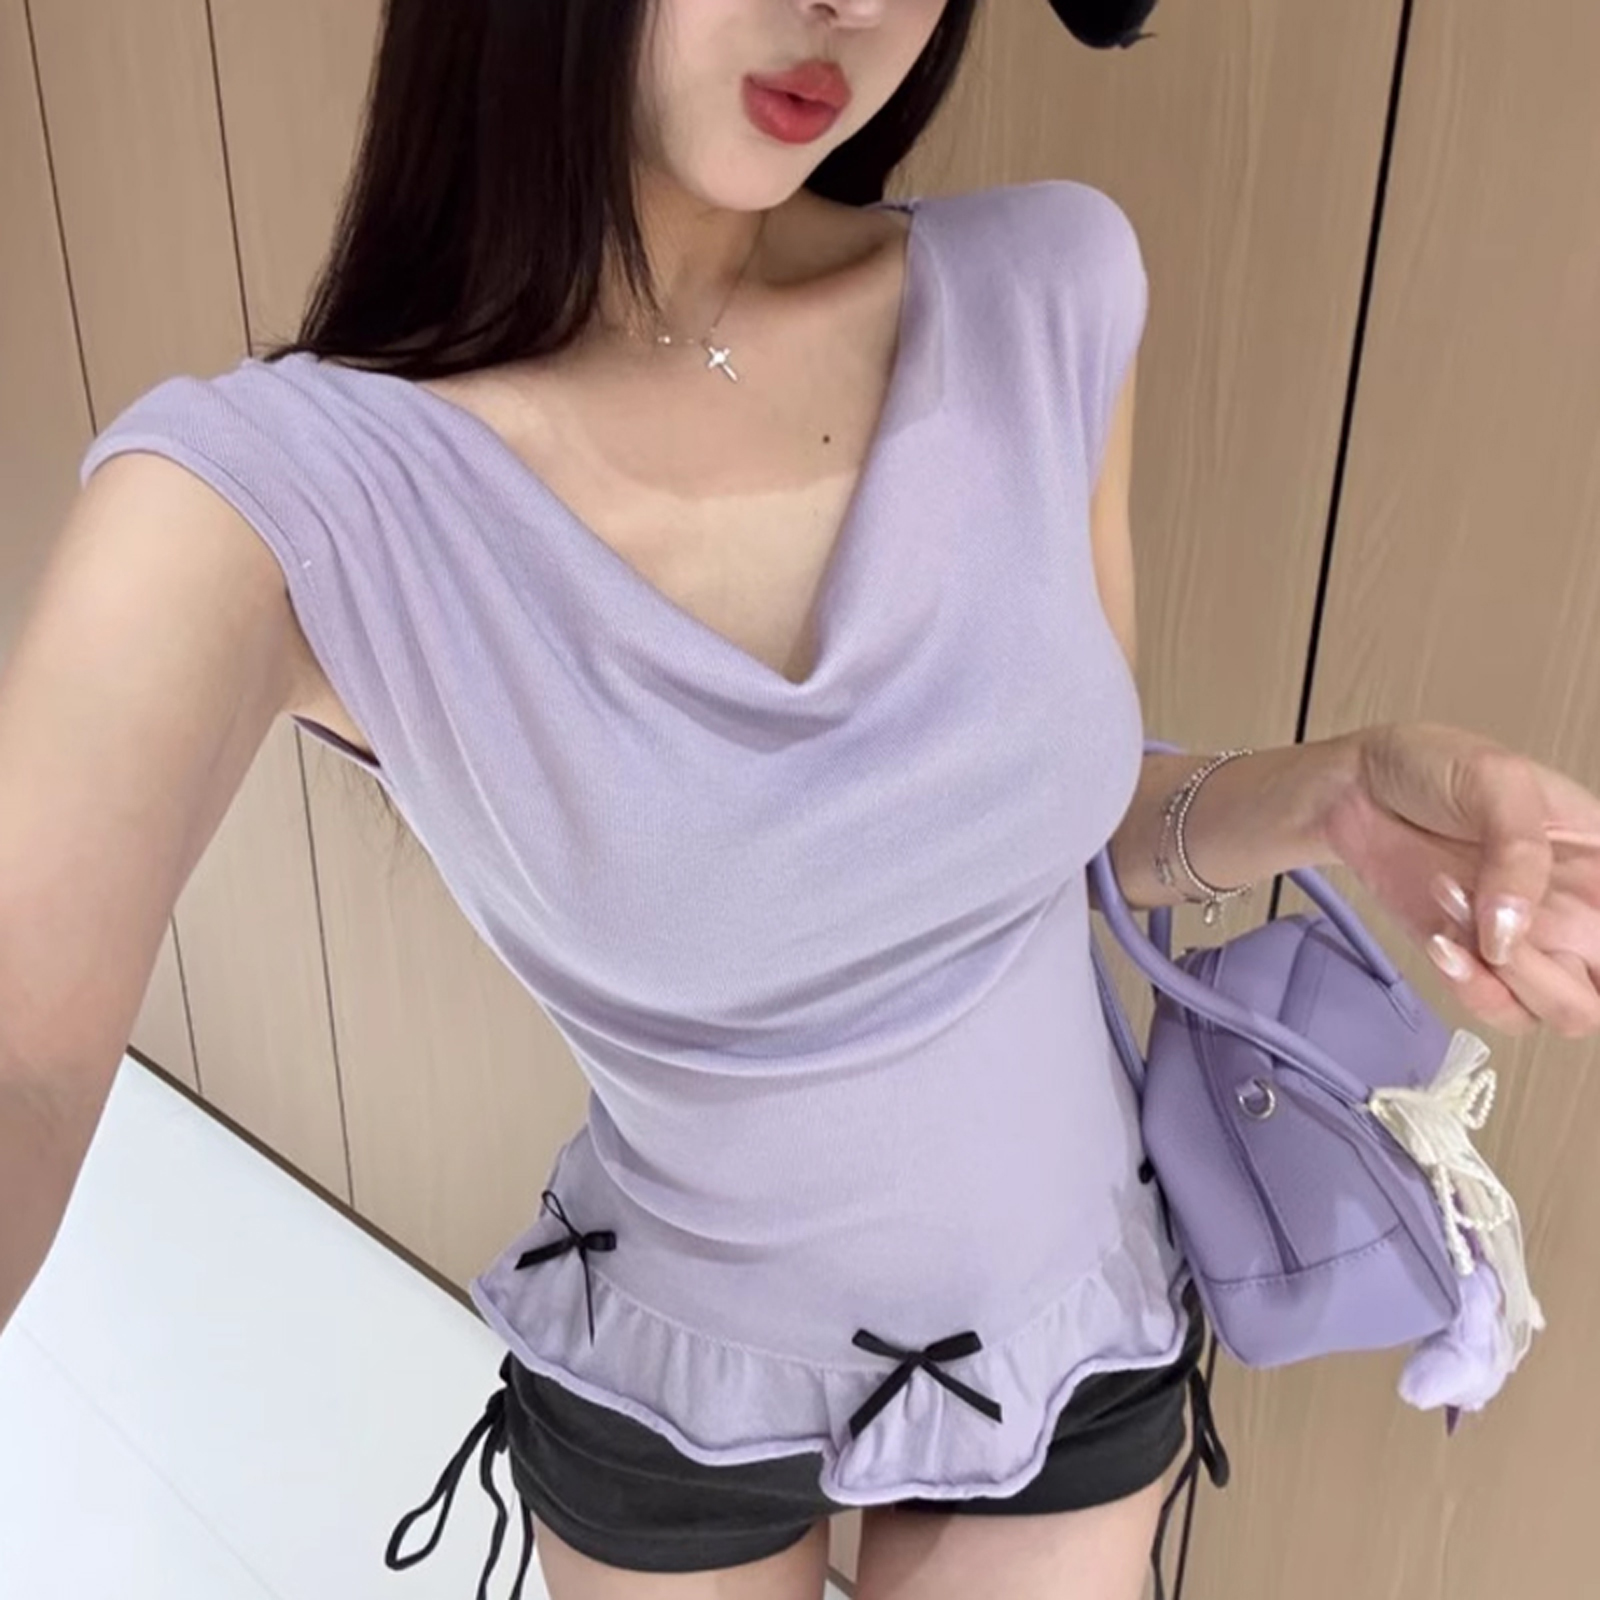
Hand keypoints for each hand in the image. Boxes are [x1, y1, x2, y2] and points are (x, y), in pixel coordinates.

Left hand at [1318, 721, 1599, 1038]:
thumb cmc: (1435, 766)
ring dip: (1512, 978)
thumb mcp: (1493, 780)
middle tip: (1506, 932)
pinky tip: (1439, 940)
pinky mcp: (1476, 963)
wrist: (1355, 789)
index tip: (1574, 922)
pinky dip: (1473, 988)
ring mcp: (1532, 943)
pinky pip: (1499, 1009)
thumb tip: (1511, 934)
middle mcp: (1583, 910)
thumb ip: (1518, 851)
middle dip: (1566, 977)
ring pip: (1564, 1010)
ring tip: (1452, 904)